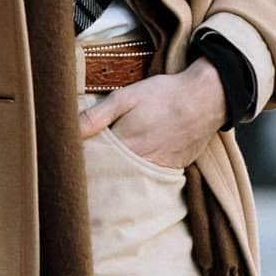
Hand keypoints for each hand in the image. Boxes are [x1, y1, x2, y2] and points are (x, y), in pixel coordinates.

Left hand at [78, 61, 225, 169]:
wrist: (206, 99)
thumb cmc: (164, 95)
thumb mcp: (126, 97)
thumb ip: (96, 116)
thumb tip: (69, 131)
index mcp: (125, 146)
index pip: (94, 165)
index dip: (81, 165)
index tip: (69, 166)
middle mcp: (141, 163)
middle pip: (110, 177)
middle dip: (96, 176)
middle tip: (81, 177)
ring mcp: (158, 169)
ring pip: (129, 181)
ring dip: (117, 179)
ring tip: (104, 179)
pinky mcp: (172, 170)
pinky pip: (149, 180)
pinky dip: (138, 177)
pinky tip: (130, 172)